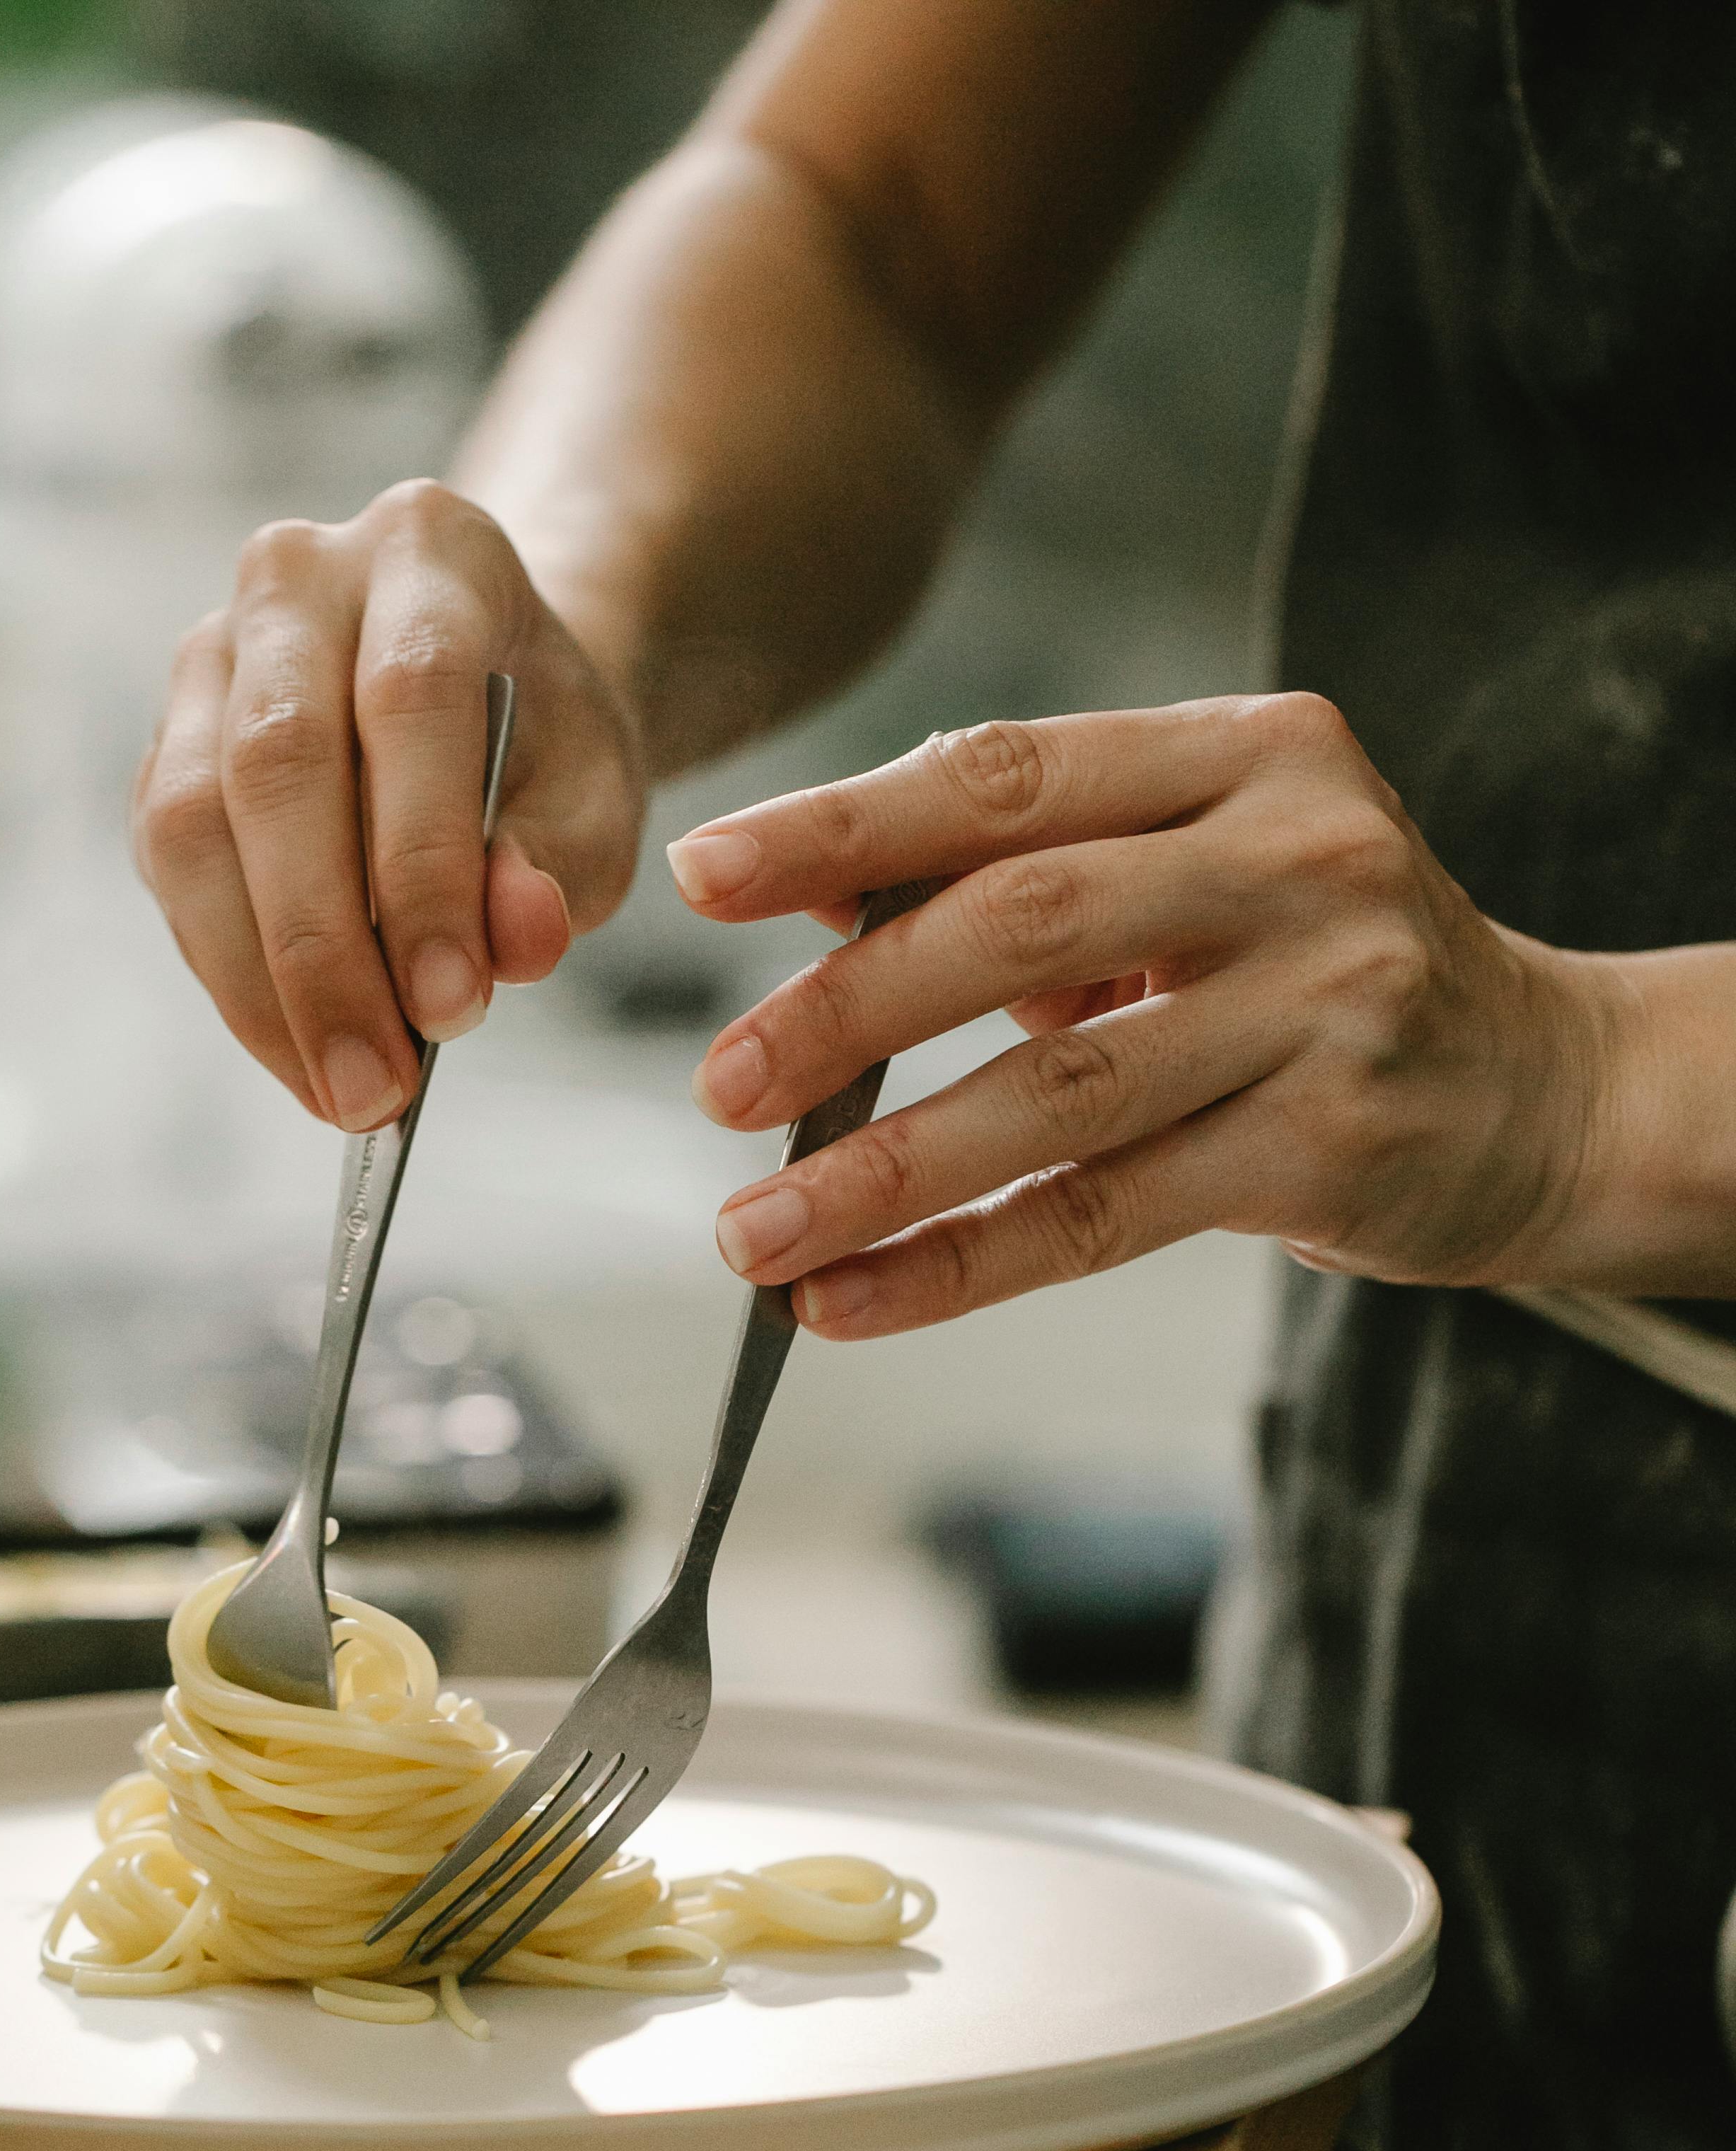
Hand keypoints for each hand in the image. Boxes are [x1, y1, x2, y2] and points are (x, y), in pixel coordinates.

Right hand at [135, 479, 644, 1129]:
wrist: (486, 690)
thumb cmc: (543, 745)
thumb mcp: (594, 799)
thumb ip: (559, 865)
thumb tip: (512, 942)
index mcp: (429, 550)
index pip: (409, 700)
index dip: (423, 866)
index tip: (452, 1009)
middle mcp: (297, 577)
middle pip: (277, 765)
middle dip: (325, 952)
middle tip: (375, 1089)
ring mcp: (212, 654)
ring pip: (194, 823)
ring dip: (260, 984)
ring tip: (336, 1093)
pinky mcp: (167, 742)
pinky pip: (172, 869)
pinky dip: (233, 977)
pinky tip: (297, 1053)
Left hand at [667, 696, 1619, 1336]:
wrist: (1543, 1092)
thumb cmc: (1318, 976)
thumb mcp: (1198, 875)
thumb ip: (1027, 872)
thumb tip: (809, 901)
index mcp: (1248, 753)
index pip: (1007, 772)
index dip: (843, 826)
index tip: (703, 877)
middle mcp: (1298, 858)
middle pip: (1020, 923)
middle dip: (847, 1008)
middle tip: (719, 1081)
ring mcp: (1325, 1003)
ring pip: (1054, 1093)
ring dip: (881, 1174)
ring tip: (755, 1234)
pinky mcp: (1330, 1145)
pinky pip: (1103, 1215)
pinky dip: (960, 1267)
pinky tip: (855, 1301)